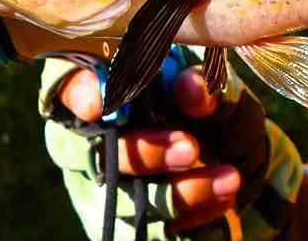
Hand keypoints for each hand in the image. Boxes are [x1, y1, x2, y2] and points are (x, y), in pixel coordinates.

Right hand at [55, 65, 240, 230]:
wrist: (241, 157)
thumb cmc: (215, 109)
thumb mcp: (219, 90)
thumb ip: (204, 83)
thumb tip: (189, 88)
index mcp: (102, 87)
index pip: (66, 82)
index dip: (76, 92)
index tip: (100, 103)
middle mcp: (87, 137)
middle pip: (88, 150)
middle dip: (141, 152)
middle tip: (191, 147)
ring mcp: (101, 184)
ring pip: (118, 198)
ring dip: (177, 192)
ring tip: (229, 177)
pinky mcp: (123, 223)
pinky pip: (146, 230)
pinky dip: (189, 213)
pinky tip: (223, 196)